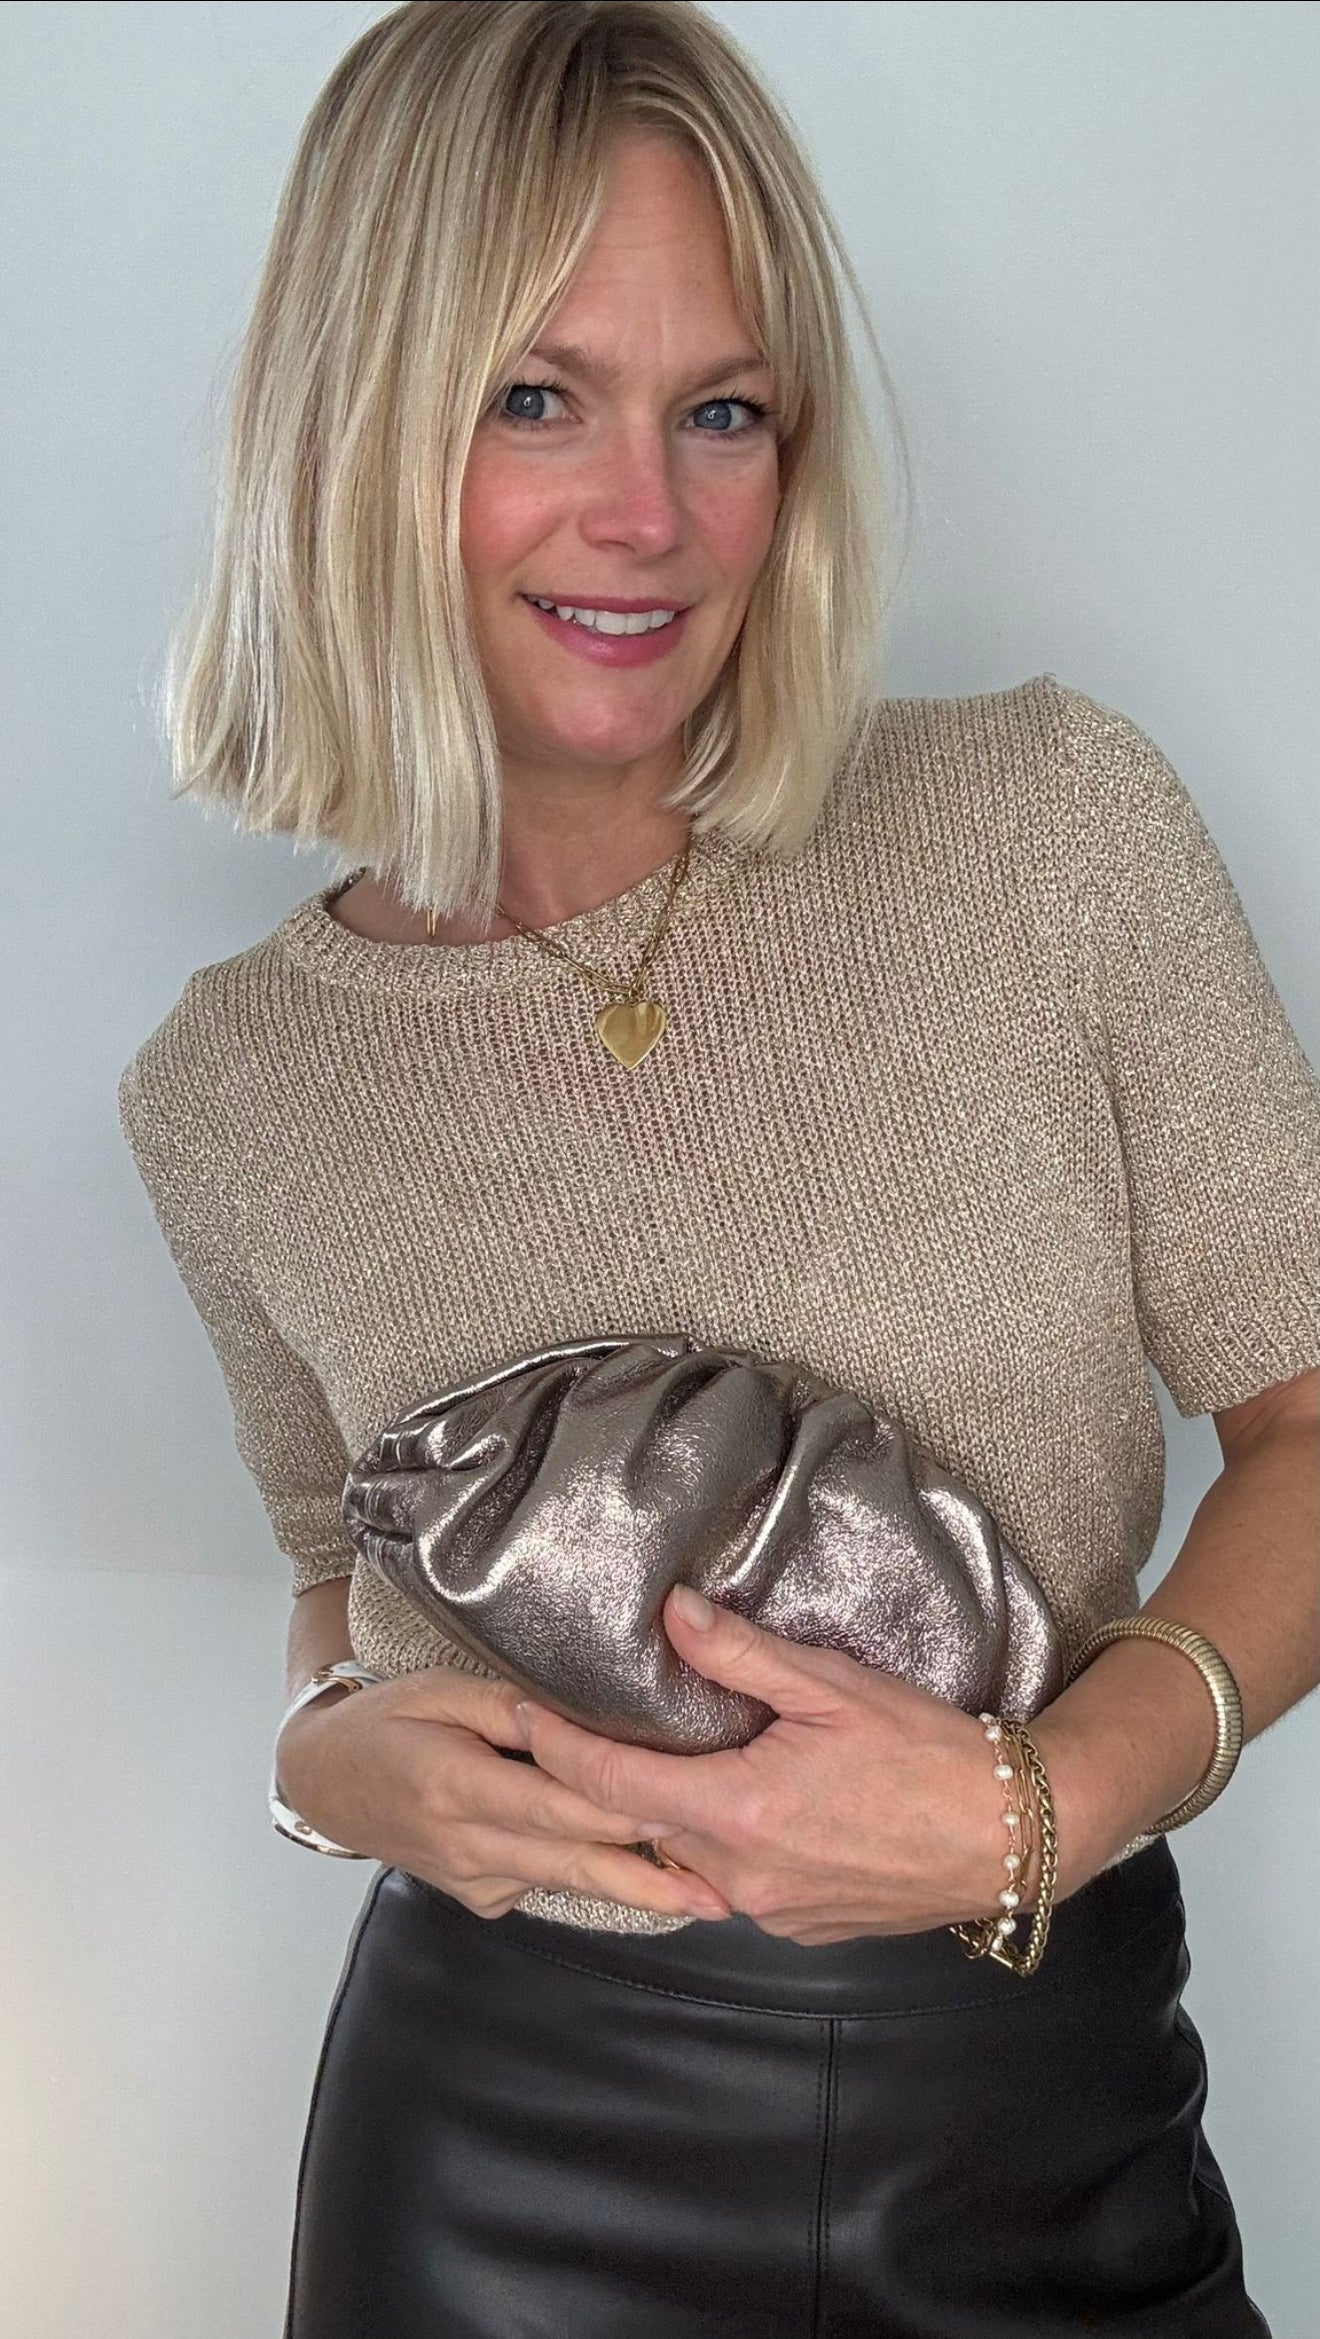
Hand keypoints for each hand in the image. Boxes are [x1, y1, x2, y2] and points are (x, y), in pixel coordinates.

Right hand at [273, 1664, 734, 1923]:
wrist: (326, 1781)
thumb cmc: (386, 1719)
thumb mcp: (438, 1688)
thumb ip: (505, 1705)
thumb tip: (571, 1718)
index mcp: (456, 1785)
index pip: (554, 1802)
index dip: (618, 1808)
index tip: (680, 1807)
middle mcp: (469, 1844)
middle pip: (574, 1859)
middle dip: (650, 1876)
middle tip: (718, 1889)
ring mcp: (474, 1880)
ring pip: (567, 1880)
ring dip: (636, 1889)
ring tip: (704, 1898)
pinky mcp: (480, 1897)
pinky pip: (544, 1882)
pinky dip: (589, 1875)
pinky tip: (641, 1873)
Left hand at [510, 1585, 1019, 1944]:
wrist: (1010, 1834)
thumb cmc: (926, 1752)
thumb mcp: (831, 1686)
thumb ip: (740, 1654)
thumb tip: (670, 1612)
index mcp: (737, 1813)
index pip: (607, 1786)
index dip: (554, 1748)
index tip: (522, 1713)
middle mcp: (740, 1876)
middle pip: (640, 1825)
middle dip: (607, 1780)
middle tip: (586, 1724)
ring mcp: (769, 1911)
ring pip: (687, 1857)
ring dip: (670, 1812)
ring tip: (669, 1756)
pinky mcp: (800, 1927)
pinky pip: (734, 1882)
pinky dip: (722, 1842)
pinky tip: (747, 1802)